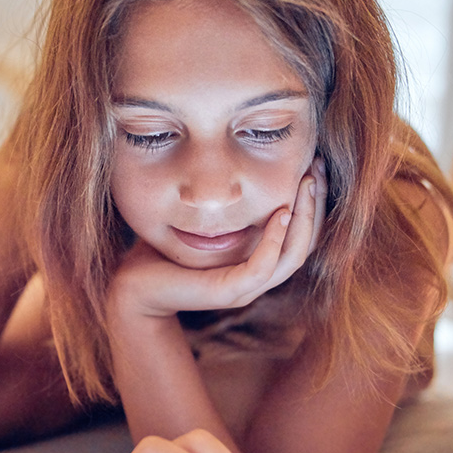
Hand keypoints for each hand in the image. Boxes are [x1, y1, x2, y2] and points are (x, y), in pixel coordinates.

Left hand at [112, 158, 326, 316]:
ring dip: (305, 219)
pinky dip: (275, 239)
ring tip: (306, 183)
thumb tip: (248, 160)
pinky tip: (280, 210)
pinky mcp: (228, 292)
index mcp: (259, 260)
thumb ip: (230, 200)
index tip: (316, 162)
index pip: (304, 233)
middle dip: (316, 203)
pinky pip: (263, 267)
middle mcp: (260, 277)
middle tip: (319, 166)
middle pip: (307, 242)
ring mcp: (246, 288)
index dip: (315, 200)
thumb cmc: (165, 247)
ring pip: (294, 256)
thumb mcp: (205, 217)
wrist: (134, 285)